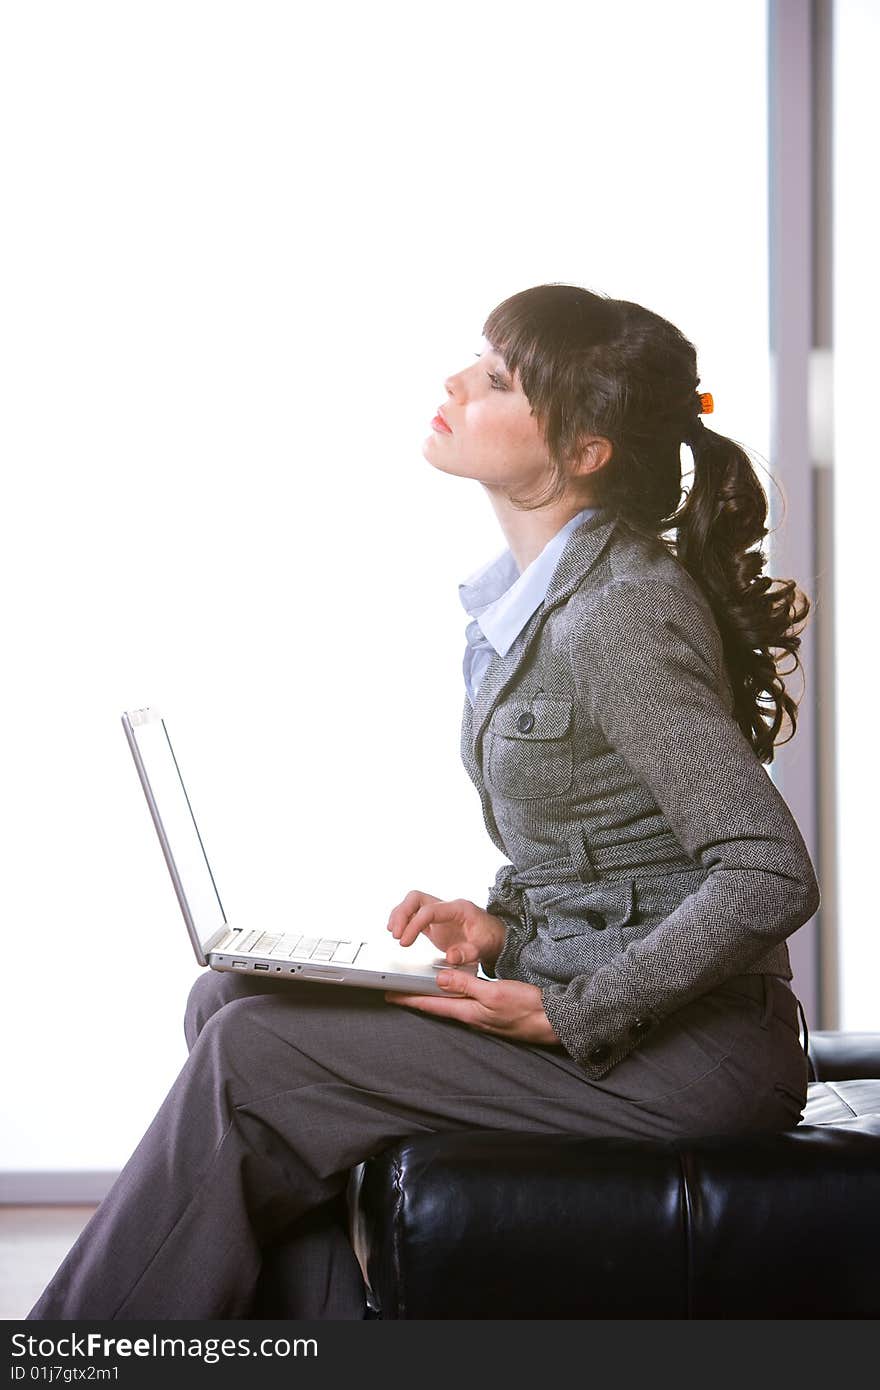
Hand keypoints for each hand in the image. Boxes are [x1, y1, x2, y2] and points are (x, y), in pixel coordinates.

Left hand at [385, 971, 560, 1044]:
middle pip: (436, 1006)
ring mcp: (481, 1016)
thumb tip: (439, 977)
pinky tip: (452, 990)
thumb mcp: (494, 992)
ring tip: (416, 989)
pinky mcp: (491, 1013)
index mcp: (468, 1011)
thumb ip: (466, 984)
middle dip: (415, 998)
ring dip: (432, 997)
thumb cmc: (527, 1008)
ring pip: (449, 1005)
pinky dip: (451, 996)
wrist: (553, 1021)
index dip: (408, 999)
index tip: (389, 994)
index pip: (431, 1004)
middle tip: (396, 990)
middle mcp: (471, 1016)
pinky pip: (464, 1004)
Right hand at [386, 891, 506, 973]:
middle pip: (416, 898)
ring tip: (393, 933)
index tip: (404, 942)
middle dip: (402, 914)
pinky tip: (399, 933)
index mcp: (458, 908)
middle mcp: (446, 907)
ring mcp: (439, 914)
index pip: (429, 910)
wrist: (497, 938)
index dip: (413, 924)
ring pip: (412, 903)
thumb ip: (468, 952)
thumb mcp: (484, 947)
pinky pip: (414, 915)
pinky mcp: (435, 923)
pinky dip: (404, 921)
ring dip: (399, 915)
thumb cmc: (491, 939)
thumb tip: (451, 956)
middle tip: (396, 934)